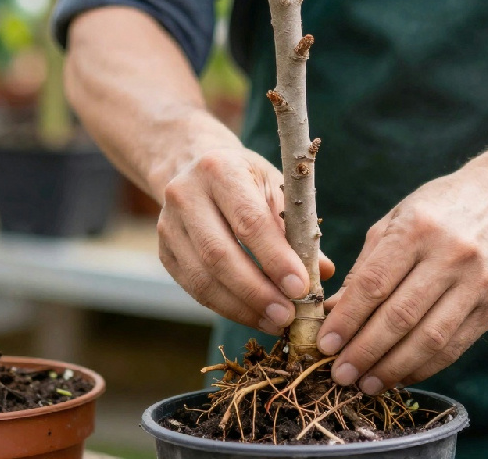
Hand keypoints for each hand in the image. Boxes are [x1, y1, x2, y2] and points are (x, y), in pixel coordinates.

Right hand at [157, 147, 334, 333]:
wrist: (195, 167)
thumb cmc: (247, 180)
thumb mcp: (275, 186)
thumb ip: (297, 228)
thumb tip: (323, 271)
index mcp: (219, 170)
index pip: (248, 221)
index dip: (275, 259)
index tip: (301, 288)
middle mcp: (185, 195)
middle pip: (219, 255)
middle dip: (257, 292)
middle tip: (288, 315)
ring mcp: (168, 225)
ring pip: (203, 279)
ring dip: (242, 307)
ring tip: (275, 321)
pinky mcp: (164, 251)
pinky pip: (194, 289)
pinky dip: (226, 307)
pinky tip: (253, 315)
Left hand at [316, 167, 487, 394]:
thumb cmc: (436, 209)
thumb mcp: (395, 221)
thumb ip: (365, 268)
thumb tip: (333, 313)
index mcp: (418, 228)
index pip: (375, 284)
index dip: (347, 320)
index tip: (325, 344)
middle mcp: (451, 255)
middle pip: (401, 317)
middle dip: (365, 351)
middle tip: (340, 374)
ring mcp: (477, 283)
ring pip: (430, 339)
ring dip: (393, 368)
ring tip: (366, 384)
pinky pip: (454, 347)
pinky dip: (424, 367)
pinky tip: (399, 375)